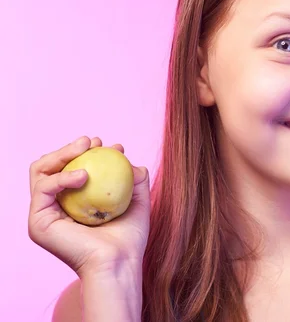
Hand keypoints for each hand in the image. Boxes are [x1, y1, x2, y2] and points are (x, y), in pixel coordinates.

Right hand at [28, 136, 150, 277]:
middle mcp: (55, 207)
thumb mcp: (137, 201)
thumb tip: (131, 161)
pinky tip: (83, 174)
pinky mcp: (38, 222)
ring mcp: (44, 213)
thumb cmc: (129, 238)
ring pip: (40, 171)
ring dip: (61, 154)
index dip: (89, 152)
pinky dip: (62, 176)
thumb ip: (134, 178)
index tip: (113, 145)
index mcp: (73, 202)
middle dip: (70, 148)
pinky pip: (43, 188)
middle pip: (51, 166)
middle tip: (92, 141)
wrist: (120, 262)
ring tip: (86, 148)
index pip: (71, 168)